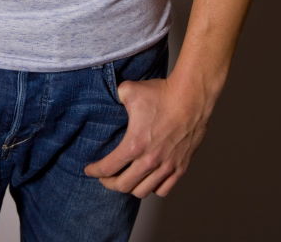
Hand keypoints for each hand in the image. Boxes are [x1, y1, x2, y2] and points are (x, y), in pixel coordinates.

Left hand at [83, 76, 210, 196]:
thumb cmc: (161, 93)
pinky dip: (153, 188)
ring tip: (125, 179)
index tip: (89, 170)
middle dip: (109, 183)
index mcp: (134, 144)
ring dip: (131, 188)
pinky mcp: (180, 167)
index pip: (108, 167)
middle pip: (123, 186)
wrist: (191, 97)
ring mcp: (166, 166)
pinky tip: (148, 180)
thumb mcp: (129, 90)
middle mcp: (150, 161)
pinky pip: (163, 190)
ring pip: (143, 191)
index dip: (95, 171)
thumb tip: (107, 97)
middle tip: (105, 177)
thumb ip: (114, 96)